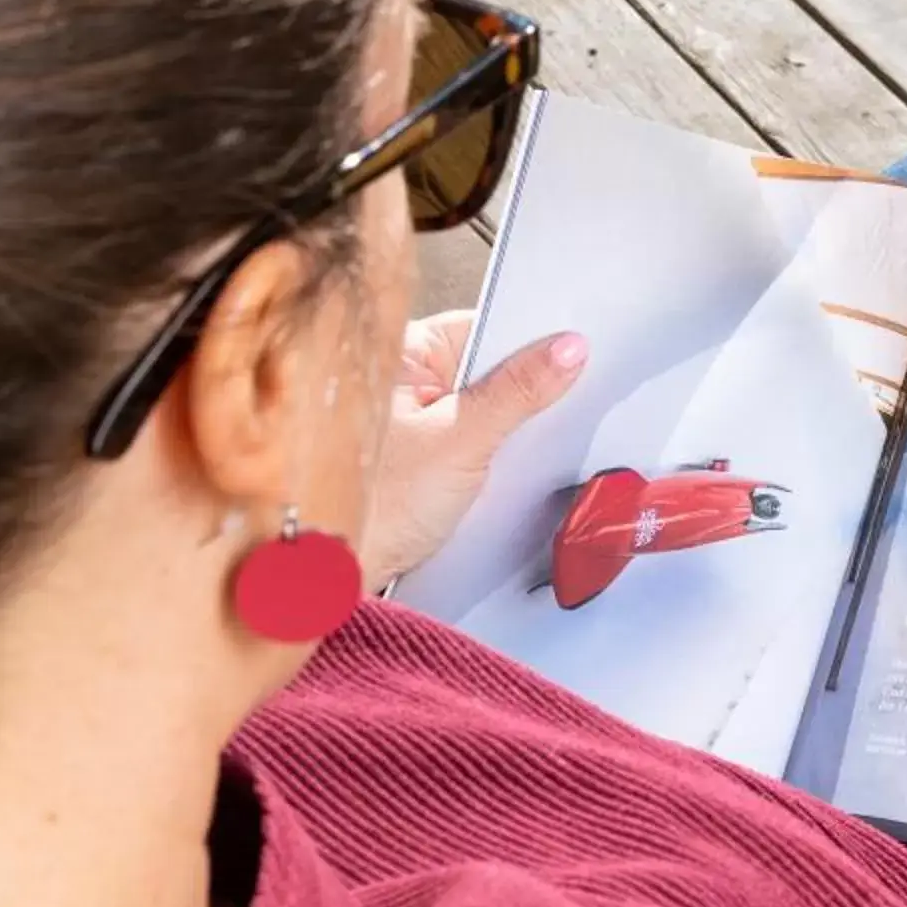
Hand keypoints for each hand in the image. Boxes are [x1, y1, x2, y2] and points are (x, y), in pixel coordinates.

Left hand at [360, 312, 587, 584]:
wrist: (329, 580)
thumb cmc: (375, 507)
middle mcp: (401, 380)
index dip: (531, 339)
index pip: (484, 326)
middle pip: (487, 368)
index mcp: (401, 353)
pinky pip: (471, 442)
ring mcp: (410, 422)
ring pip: (482, 408)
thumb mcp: (461, 441)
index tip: (577, 352)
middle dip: (525, 388)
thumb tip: (568, 348)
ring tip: (528, 445)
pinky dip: (493, 455)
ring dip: (509, 427)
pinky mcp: (418, 462)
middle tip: (562, 402)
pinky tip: (507, 472)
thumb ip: (518, 391)